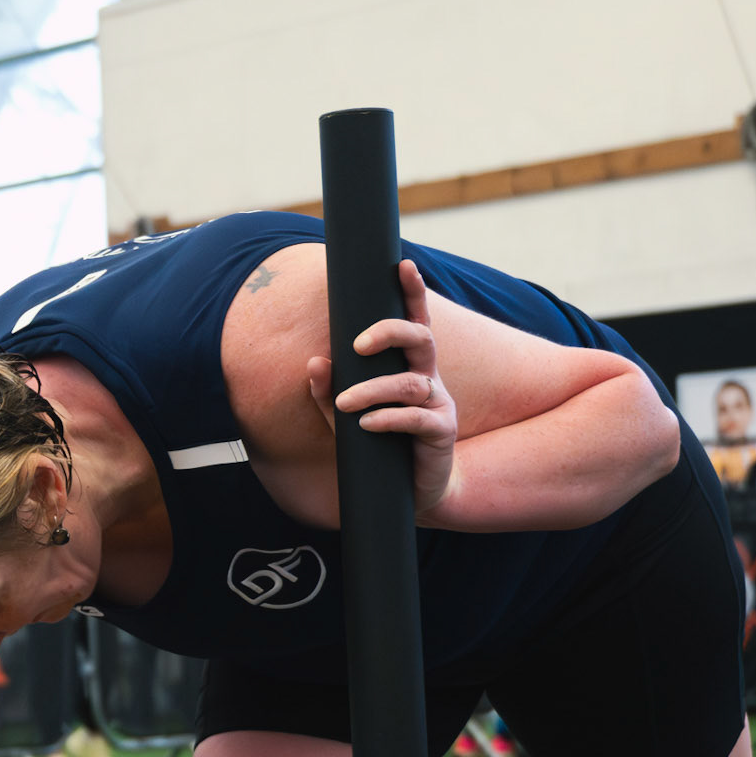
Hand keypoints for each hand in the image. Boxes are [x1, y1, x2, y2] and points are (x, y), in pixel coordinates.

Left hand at [306, 259, 457, 516]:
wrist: (409, 492)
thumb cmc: (377, 446)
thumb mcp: (344, 418)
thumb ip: (328, 391)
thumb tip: (314, 362)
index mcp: (409, 366)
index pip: (414, 321)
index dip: (412, 292)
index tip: (403, 264)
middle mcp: (428, 378)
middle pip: (421, 338)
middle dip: (390, 332)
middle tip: (357, 345)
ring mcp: (438, 403)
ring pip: (410, 383)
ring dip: (373, 390)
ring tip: (345, 404)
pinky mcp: (441, 432)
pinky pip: (417, 418)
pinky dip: (389, 419)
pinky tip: (366, 424)